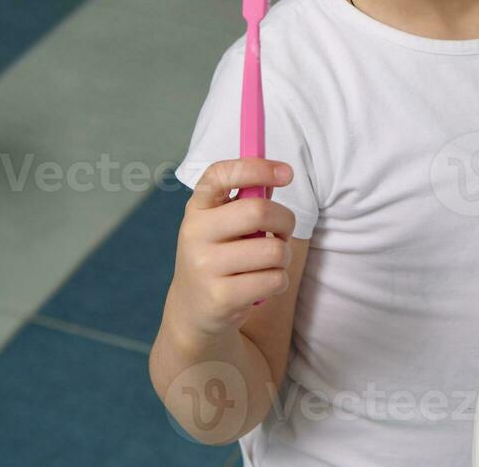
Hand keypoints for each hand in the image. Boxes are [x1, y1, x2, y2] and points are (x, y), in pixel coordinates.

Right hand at [170, 159, 297, 338]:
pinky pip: (274, 280)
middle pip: (258, 211)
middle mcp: (195, 233)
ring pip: (274, 250)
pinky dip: (279, 281)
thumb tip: (279, 174)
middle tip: (282, 232)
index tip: (286, 173)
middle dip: (286, 221)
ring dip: (283, 257)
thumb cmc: (218, 256)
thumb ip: (245, 200)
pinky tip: (261, 285)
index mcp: (198, 208)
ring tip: (268, 263)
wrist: (192, 311)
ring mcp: (205, 266)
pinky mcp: (221, 297)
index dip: (256, 168)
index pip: (220, 175)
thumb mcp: (221, 224)